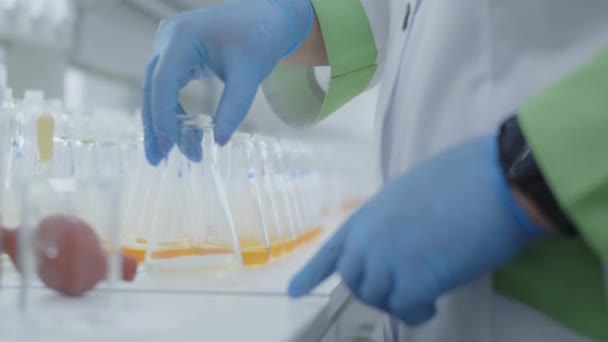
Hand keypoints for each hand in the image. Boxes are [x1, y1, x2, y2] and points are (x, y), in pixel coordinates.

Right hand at [142, 0, 313, 164]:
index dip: (162, 116)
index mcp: (183, 37)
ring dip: (164, 122)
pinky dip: (174, 111)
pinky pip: (168, 86)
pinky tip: (184, 135)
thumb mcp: (250, 75)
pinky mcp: (176, 54)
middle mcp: (168, 38)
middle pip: (152, 87)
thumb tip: (220, 142)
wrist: (268, 18)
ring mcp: (169, 45)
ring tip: (174, 154)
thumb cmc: (260, 40)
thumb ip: (234, 107)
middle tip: (157, 160)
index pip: (163, 82)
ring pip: (157, 90)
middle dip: (155, 125)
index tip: (168, 146)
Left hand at [289, 136, 546, 324]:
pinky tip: (432, 305)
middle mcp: (370, 237)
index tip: (295, 292)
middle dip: (373, 290)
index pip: (333, 249)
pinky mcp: (415, 278)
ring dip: (396, 302)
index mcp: (369, 214)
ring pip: (376, 296)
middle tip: (403, 290)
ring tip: (423, 297)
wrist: (495, 178)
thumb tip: (401, 241)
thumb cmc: (463, 177)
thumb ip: (394, 221)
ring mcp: (389, 258)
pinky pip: (404, 308)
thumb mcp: (412, 193)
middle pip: (353, 279)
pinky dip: (416, 313)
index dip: (312, 272)